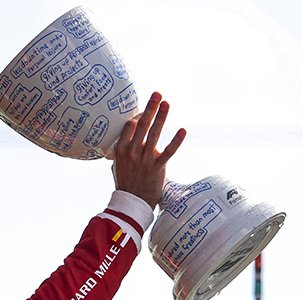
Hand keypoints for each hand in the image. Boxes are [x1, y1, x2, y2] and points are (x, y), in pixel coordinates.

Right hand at [111, 92, 185, 207]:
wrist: (132, 203)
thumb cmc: (127, 183)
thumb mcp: (119, 163)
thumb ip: (125, 148)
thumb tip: (130, 133)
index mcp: (121, 149)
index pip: (130, 125)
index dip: (139, 115)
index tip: (145, 109)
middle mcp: (132, 151)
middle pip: (142, 124)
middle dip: (150, 107)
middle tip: (157, 94)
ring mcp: (144, 159)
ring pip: (155, 133)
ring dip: (162, 117)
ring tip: (167, 103)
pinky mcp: (157, 167)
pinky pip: (168, 151)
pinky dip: (176, 141)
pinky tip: (182, 130)